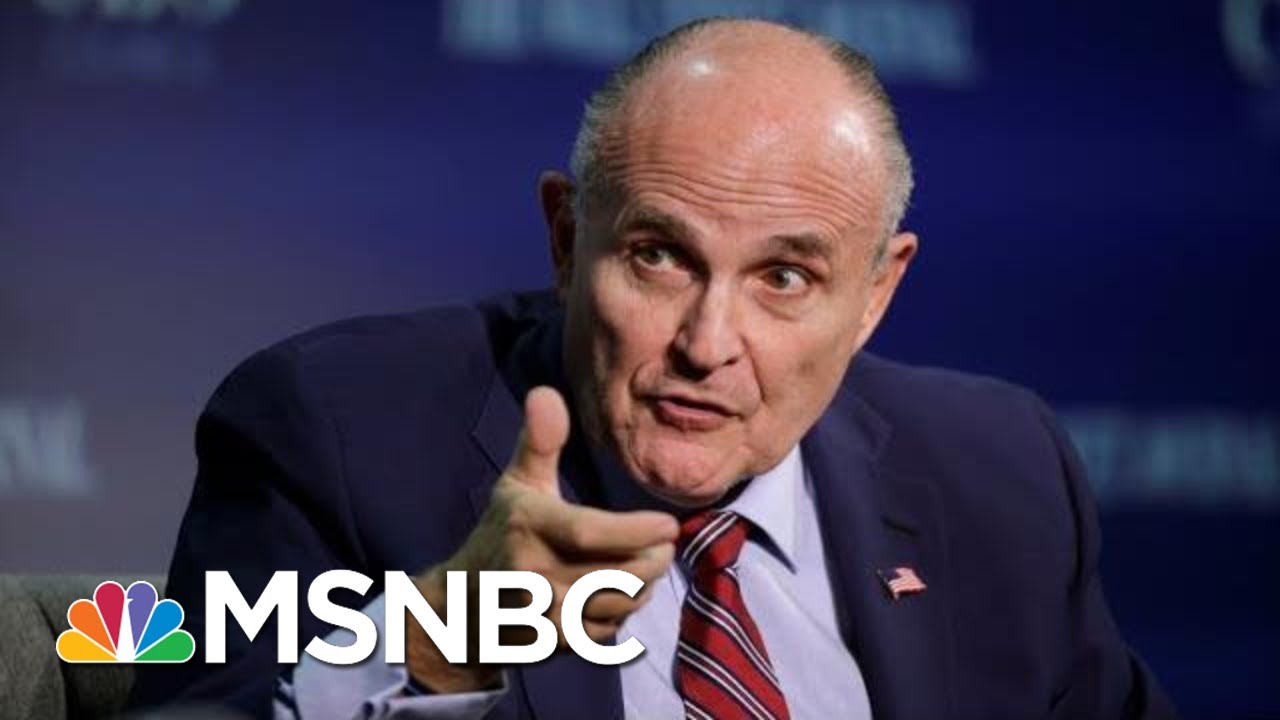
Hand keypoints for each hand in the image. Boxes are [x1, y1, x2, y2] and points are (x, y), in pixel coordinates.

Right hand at [406, 386, 678, 692]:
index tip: (668, 525)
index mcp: (528, 526)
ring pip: (617, 604)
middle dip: (652, 559)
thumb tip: (546, 391)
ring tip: (648, 564)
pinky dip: (623, 612)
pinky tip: (621, 592)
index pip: (588, 532)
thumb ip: (539, 441)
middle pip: (615, 573)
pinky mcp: (552, 643)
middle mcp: (532, 573)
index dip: (634, 531)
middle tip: (665, 544)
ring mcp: (542, 613)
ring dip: (644, 586)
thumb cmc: (501, 534)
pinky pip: (607, 630)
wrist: (462, 608)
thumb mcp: (517, 484)